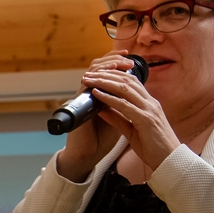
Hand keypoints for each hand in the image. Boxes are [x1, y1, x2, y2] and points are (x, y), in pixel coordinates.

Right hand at [57, 51, 132, 181]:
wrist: (87, 155)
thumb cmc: (101, 141)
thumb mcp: (118, 121)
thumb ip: (122, 109)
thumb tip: (133, 97)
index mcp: (100, 98)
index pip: (108, 76)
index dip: (118, 67)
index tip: (132, 62)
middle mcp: (91, 95)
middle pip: (100, 69)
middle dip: (114, 61)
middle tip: (127, 57)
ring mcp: (84, 97)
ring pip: (93, 71)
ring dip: (108, 63)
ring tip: (121, 60)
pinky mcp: (80, 103)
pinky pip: (89, 82)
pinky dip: (100, 74)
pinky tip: (110, 70)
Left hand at [81, 59, 180, 171]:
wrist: (170, 161)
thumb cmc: (153, 148)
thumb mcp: (132, 130)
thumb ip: (119, 119)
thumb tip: (102, 110)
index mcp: (149, 104)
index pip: (131, 82)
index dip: (113, 76)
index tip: (96, 75)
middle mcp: (150, 103)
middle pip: (127, 80)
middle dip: (106, 74)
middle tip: (88, 74)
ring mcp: (149, 109)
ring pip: (124, 88)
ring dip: (104, 82)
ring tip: (89, 79)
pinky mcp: (146, 119)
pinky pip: (124, 105)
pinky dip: (109, 98)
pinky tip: (97, 94)